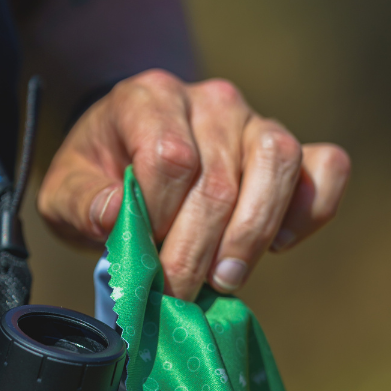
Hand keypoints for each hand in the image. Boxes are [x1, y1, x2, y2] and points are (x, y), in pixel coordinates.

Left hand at [38, 70, 350, 300]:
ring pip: (277, 164)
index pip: (170, 158)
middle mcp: (209, 100)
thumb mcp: (65, 192)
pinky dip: (311, 210)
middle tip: (179, 292)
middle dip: (197, 250)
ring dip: (251, 234)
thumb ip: (82, 203)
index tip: (143, 253)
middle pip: (219, 178)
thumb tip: (116, 216)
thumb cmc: (97, 179)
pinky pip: (325, 168)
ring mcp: (254, 120)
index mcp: (147, 98)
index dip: (160, 218)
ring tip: (225, 278)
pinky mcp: (290, 147)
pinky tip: (279, 244)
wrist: (126, 156)